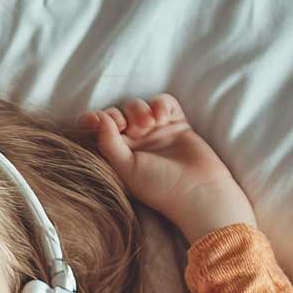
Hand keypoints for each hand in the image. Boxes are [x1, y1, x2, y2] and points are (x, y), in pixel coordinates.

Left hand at [77, 94, 255, 240]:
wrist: (197, 190)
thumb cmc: (158, 186)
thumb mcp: (126, 167)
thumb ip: (108, 143)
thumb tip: (98, 117)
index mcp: (118, 155)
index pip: (100, 131)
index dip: (95, 120)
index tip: (95, 120)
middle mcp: (134, 143)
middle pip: (119, 114)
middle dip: (120, 115)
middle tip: (129, 128)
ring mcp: (155, 132)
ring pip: (139, 106)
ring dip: (140, 110)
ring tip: (150, 125)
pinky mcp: (176, 123)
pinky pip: (163, 102)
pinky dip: (160, 104)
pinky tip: (162, 117)